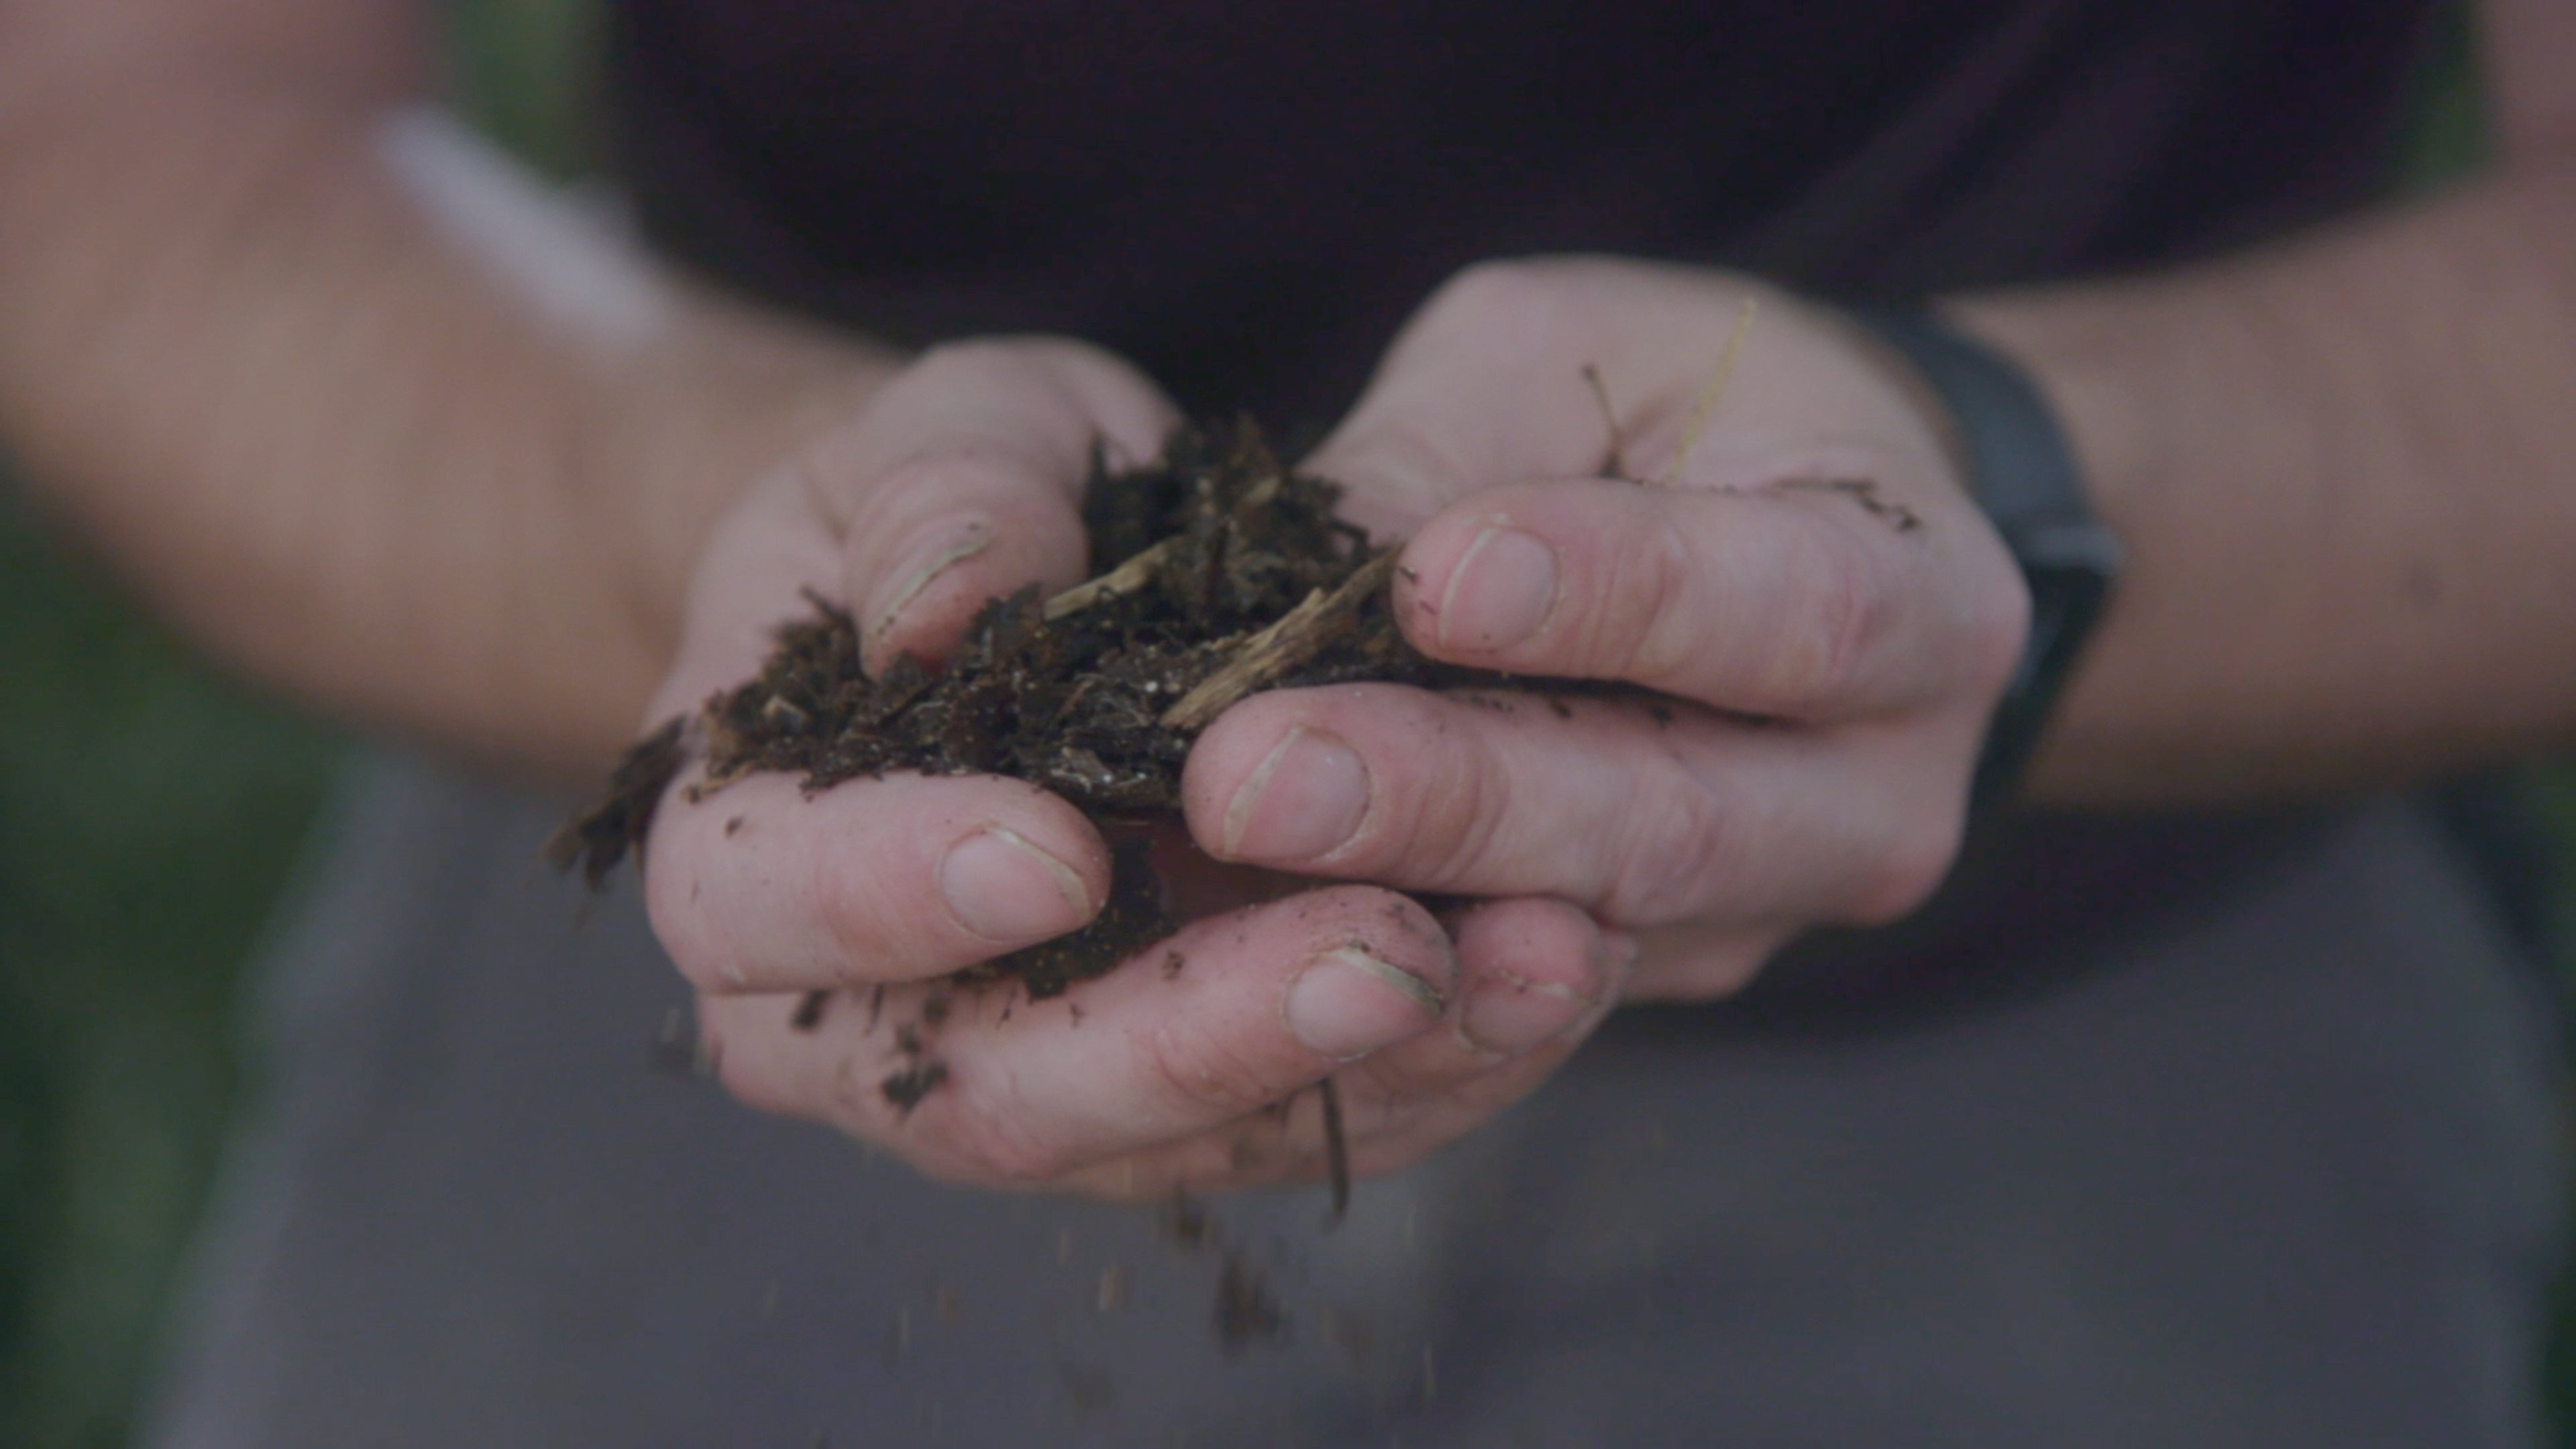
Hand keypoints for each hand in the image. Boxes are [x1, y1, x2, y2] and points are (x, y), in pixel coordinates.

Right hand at [638, 337, 1632, 1198]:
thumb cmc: (980, 501)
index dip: (890, 896)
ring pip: (1175, 1139)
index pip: (763, 905)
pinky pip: (1306, 1124)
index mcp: (748, 844)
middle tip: (1378, 951)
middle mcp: (870, 1013)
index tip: (1053, 847)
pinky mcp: (1193, 1098)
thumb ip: (938, 502)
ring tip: (1538, 960)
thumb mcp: (952, 435)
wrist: (1070, 593)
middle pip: (990, 1090)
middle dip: (1190, 1035)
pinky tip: (1555, 971)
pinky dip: (1438, 1062)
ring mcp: (1038, 1073)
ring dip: (1362, 1067)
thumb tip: (939, 610)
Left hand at [1180, 258, 2030, 999]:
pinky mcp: (1679, 971)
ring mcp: (1782, 905)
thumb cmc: (1689, 410)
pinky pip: (1536, 981)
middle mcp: (1882, 787)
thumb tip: (1288, 587)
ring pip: (1598, 928)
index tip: (1439, 581)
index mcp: (1923, 589)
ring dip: (1406, 893)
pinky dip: (1401, 947)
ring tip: (1235, 839)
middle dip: (1454, 798)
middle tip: (1256, 774)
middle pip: (1674, 817)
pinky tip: (1259, 920)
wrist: (1804, 536)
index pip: (1789, 608)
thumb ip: (1455, 452)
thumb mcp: (1581, 358)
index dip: (1616, 599)